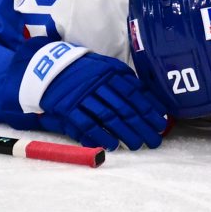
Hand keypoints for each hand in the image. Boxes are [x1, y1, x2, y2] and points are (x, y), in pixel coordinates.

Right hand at [38, 51, 167, 150]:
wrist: (49, 67)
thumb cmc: (85, 71)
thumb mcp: (106, 66)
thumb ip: (126, 80)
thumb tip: (150, 99)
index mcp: (110, 71)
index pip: (134, 92)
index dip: (149, 109)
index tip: (161, 123)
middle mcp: (98, 83)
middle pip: (124, 107)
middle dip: (142, 125)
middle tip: (154, 140)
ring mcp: (82, 95)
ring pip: (108, 116)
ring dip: (125, 133)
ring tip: (138, 145)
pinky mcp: (68, 108)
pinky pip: (86, 123)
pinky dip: (100, 135)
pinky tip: (113, 145)